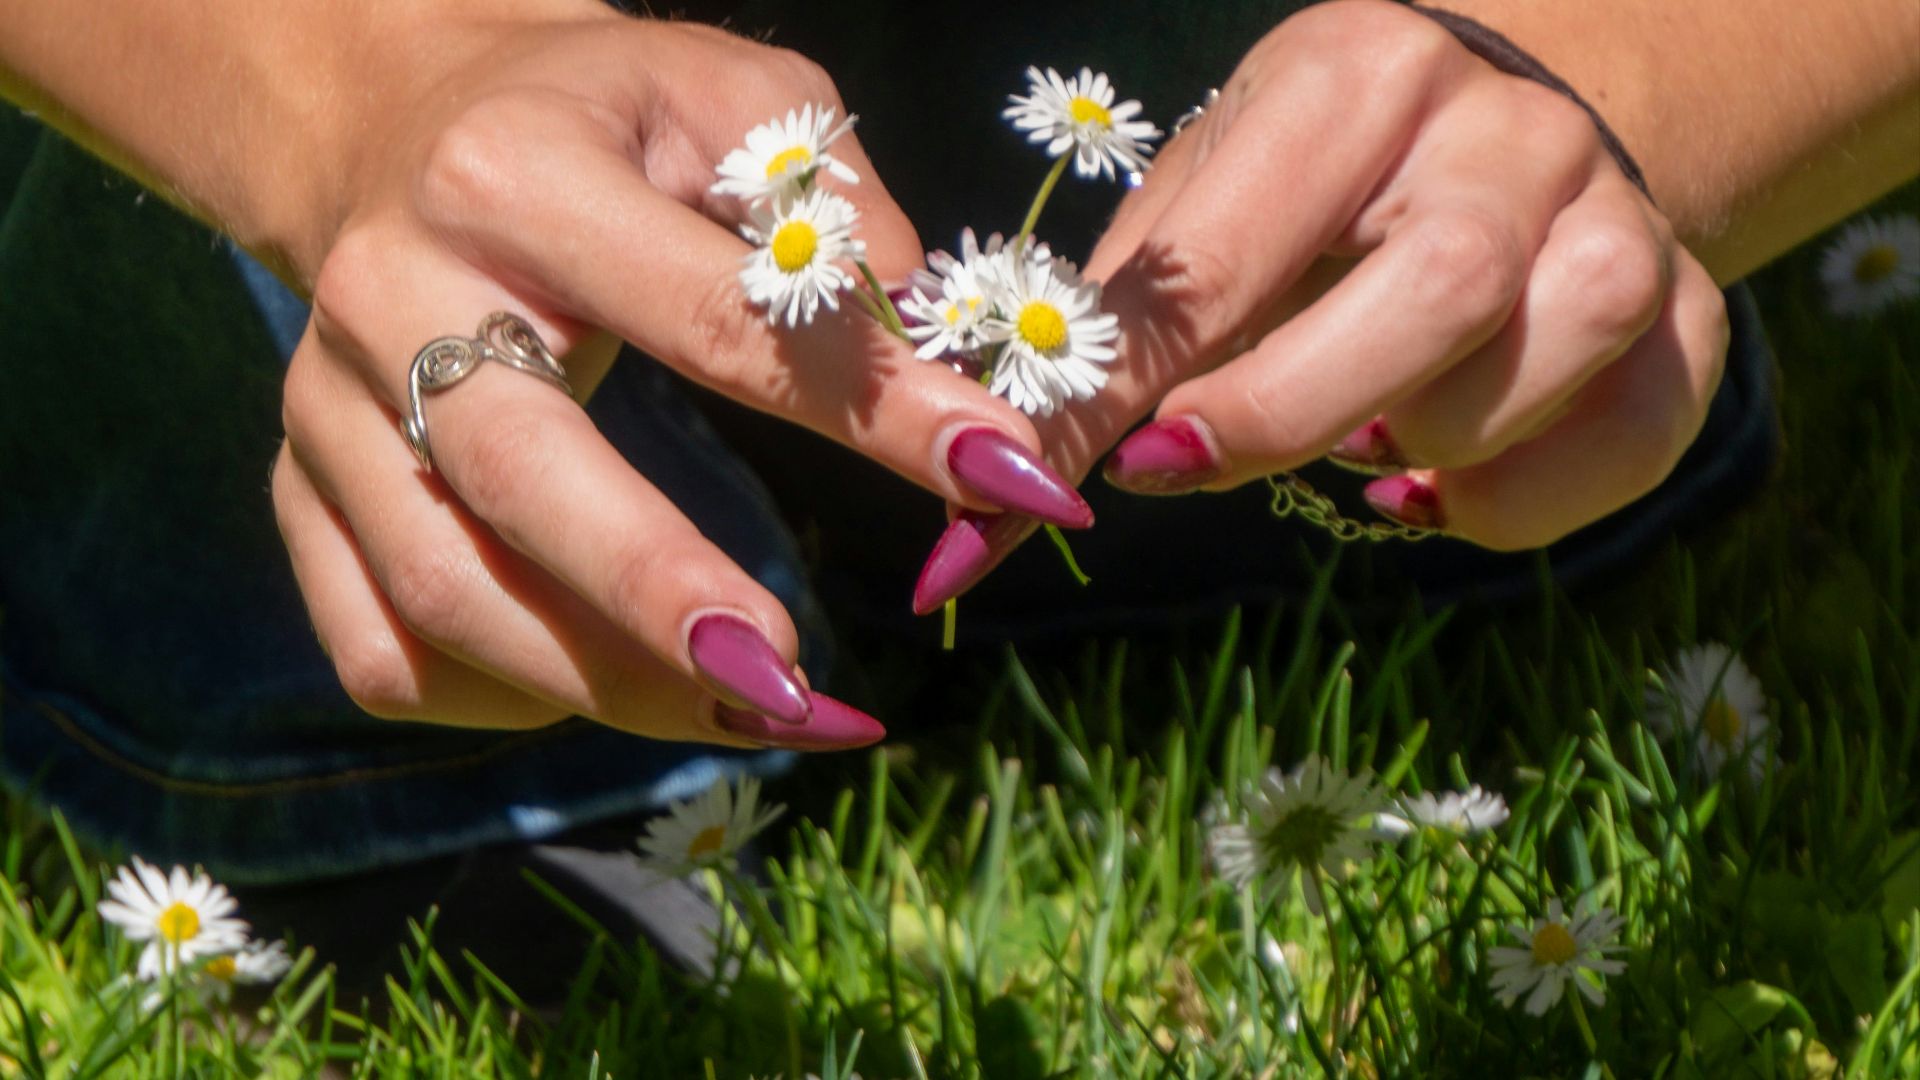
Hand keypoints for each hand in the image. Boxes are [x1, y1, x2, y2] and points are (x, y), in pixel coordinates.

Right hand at [271, 12, 1081, 743]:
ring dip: (607, 687)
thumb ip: (829, 192)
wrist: (393, 125)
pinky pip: (380, 650)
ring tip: (750, 711)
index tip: (1010, 483)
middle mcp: (392, 295)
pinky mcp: (297, 490)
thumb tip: (922, 323)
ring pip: (446, 596)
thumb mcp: (729, 96)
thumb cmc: (601, 121)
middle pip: (525, 484)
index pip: (717, 319)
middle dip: (669, 603)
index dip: (876, 413)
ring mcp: (324, 407)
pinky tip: (605, 688)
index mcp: (513, 179)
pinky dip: (500, 701)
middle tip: (798, 690)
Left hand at [913, 0, 1729, 612]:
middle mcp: (1509, 130)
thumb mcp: (1215, 196)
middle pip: (1439, 293)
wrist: (1500, 123)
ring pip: (1542, 365)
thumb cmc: (1315, 180)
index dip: (1146, 380)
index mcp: (1359, 79)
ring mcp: (1615, 214)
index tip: (1067, 473)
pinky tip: (1432, 490)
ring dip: (1419, 445)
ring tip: (1350, 441)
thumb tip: (1016, 470)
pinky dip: (1518, 501)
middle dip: (1291, 413)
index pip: (1239, 250)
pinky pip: (1630, 439)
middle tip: (1189, 466)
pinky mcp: (1684, 309)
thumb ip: (1139, 312)